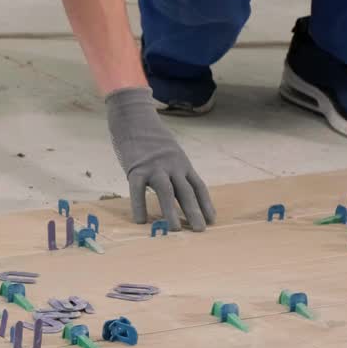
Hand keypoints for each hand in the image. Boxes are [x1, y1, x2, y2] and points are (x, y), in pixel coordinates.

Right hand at [105, 87, 215, 231]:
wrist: (134, 117)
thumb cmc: (150, 137)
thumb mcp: (170, 152)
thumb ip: (173, 169)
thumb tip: (177, 190)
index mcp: (182, 163)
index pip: (198, 186)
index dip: (206, 204)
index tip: (212, 219)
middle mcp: (172, 166)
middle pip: (186, 192)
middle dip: (194, 212)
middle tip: (200, 230)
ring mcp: (154, 167)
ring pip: (166, 192)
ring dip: (171, 212)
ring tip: (175, 229)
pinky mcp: (135, 168)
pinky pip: (137, 190)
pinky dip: (139, 206)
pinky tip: (141, 221)